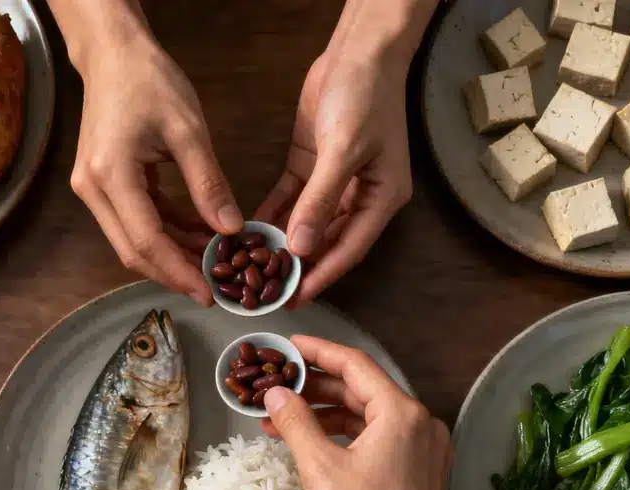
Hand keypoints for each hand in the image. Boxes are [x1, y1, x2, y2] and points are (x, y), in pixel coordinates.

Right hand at [69, 34, 241, 304]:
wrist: (113, 54)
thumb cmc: (149, 81)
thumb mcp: (188, 130)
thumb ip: (209, 183)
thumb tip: (231, 230)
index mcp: (111, 175)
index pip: (146, 241)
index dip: (179, 272)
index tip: (210, 294)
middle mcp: (92, 189)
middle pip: (133, 250)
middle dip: (174, 273)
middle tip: (215, 289)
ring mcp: (93, 188)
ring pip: (133, 240)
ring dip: (173, 254)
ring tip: (215, 261)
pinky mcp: (102, 184)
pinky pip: (135, 220)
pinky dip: (166, 231)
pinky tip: (199, 234)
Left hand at [255, 47, 411, 305]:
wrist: (358, 51)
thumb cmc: (365, 98)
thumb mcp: (344, 150)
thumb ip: (321, 200)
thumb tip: (301, 248)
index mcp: (381, 199)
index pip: (348, 249)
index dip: (321, 276)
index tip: (294, 299)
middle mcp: (359, 195)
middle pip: (326, 241)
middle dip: (298, 266)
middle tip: (266, 292)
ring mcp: (333, 181)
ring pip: (305, 223)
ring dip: (281, 243)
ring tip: (251, 269)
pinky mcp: (311, 164)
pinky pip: (290, 199)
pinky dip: (271, 215)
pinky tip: (247, 232)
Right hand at [261, 336, 482, 489]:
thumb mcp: (320, 468)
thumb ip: (296, 422)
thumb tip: (274, 394)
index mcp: (403, 414)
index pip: (356, 365)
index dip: (318, 351)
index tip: (288, 345)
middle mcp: (420, 425)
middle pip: (362, 389)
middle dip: (315, 387)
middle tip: (276, 386)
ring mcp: (422, 451)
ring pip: (368, 416)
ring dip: (325, 414)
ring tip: (281, 419)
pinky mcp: (416, 473)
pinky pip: (376, 440)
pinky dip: (343, 436)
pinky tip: (310, 443)